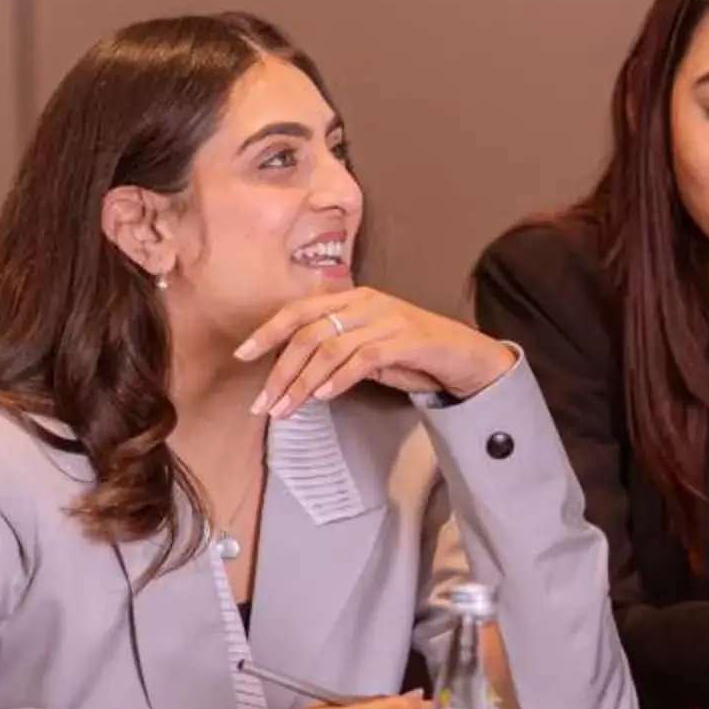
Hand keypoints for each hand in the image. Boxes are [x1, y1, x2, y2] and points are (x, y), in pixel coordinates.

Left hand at [236, 288, 516, 416]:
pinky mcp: (407, 340)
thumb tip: (296, 373)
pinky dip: (338, 379)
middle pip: (308, 333)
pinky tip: (322, 397)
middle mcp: (366, 302)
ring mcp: (387, 319)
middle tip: (262, 403)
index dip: (267, 331)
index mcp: (353, 298)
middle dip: (279, 371)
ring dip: (302, 383)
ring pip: (330, 348)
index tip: (242, 355)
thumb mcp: (368, 348)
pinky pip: (363, 359)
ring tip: (285, 410)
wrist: (467, 356)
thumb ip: (337, 352)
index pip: (299, 310)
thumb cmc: (414, 355)